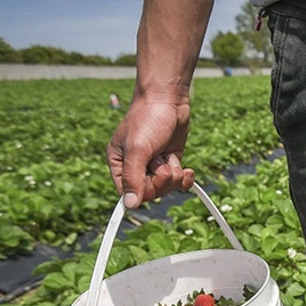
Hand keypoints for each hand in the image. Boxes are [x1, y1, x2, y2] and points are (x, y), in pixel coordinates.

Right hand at [105, 94, 195, 208]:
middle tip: (162, 161)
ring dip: (173, 174)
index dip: (143, 191)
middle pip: (150, 192)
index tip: (153, 179)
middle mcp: (135, 167)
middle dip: (161, 179)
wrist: (169, 100)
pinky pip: (178, 182)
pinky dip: (184, 177)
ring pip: (166, 188)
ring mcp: (154, 166)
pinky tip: (187, 170)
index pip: (128, 193)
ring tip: (170, 156)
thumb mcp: (138, 150)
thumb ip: (133, 177)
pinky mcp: (170, 162)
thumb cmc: (148, 119)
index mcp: (119, 164)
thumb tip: (129, 204)